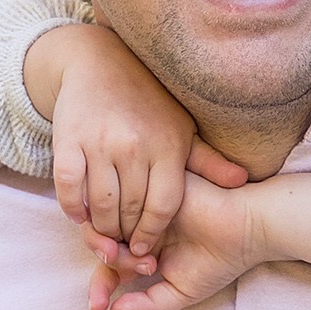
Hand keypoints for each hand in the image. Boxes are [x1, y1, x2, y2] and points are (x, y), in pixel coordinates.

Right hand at [28, 24, 247, 256]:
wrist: (99, 62)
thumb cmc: (149, 102)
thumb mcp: (183, 128)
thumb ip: (208, 160)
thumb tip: (242, 180)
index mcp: (167, 146)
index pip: (164, 207)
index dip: (153, 233)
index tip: (146, 247)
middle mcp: (134, 146)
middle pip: (130, 211)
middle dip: (126, 237)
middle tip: (122, 247)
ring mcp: (99, 143)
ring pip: (99, 205)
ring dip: (100, 228)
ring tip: (104, 234)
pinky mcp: (68, 139)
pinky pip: (68, 186)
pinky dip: (72, 208)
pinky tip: (79, 215)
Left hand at [84, 174, 262, 309]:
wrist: (247, 228)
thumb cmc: (220, 261)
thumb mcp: (181, 294)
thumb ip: (148, 307)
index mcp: (142, 253)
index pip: (108, 269)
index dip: (99, 289)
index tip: (98, 307)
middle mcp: (137, 230)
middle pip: (100, 249)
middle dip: (106, 270)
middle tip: (139, 274)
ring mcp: (140, 210)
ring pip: (103, 229)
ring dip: (117, 253)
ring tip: (148, 262)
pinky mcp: (147, 188)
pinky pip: (118, 205)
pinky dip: (122, 227)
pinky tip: (142, 242)